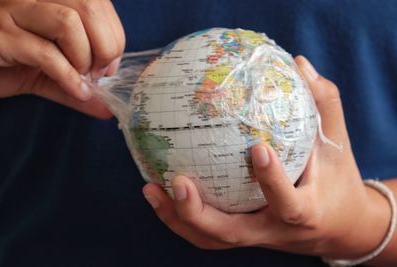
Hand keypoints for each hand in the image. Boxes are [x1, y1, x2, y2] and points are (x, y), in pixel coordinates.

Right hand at [0, 0, 125, 118]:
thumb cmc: (5, 61)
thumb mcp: (49, 71)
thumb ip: (79, 83)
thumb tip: (108, 107)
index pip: (98, 2)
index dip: (114, 35)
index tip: (109, 64)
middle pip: (89, 8)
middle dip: (106, 47)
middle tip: (98, 73)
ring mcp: (10, 8)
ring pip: (69, 22)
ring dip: (84, 58)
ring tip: (82, 78)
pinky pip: (46, 52)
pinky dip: (68, 76)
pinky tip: (76, 91)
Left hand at [142, 56, 391, 259]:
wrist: (338, 227)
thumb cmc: (337, 182)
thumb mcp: (337, 146)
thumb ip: (323, 105)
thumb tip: (301, 64)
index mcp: (305, 213)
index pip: (288, 204)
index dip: (273, 181)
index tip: (258, 149)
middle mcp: (273, 231)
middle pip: (232, 234)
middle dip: (199, 213)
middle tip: (176, 181)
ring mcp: (254, 236)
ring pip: (211, 239)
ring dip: (178, 219)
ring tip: (151, 189)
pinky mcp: (242, 234)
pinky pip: (207, 233)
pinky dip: (181, 216)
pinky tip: (160, 191)